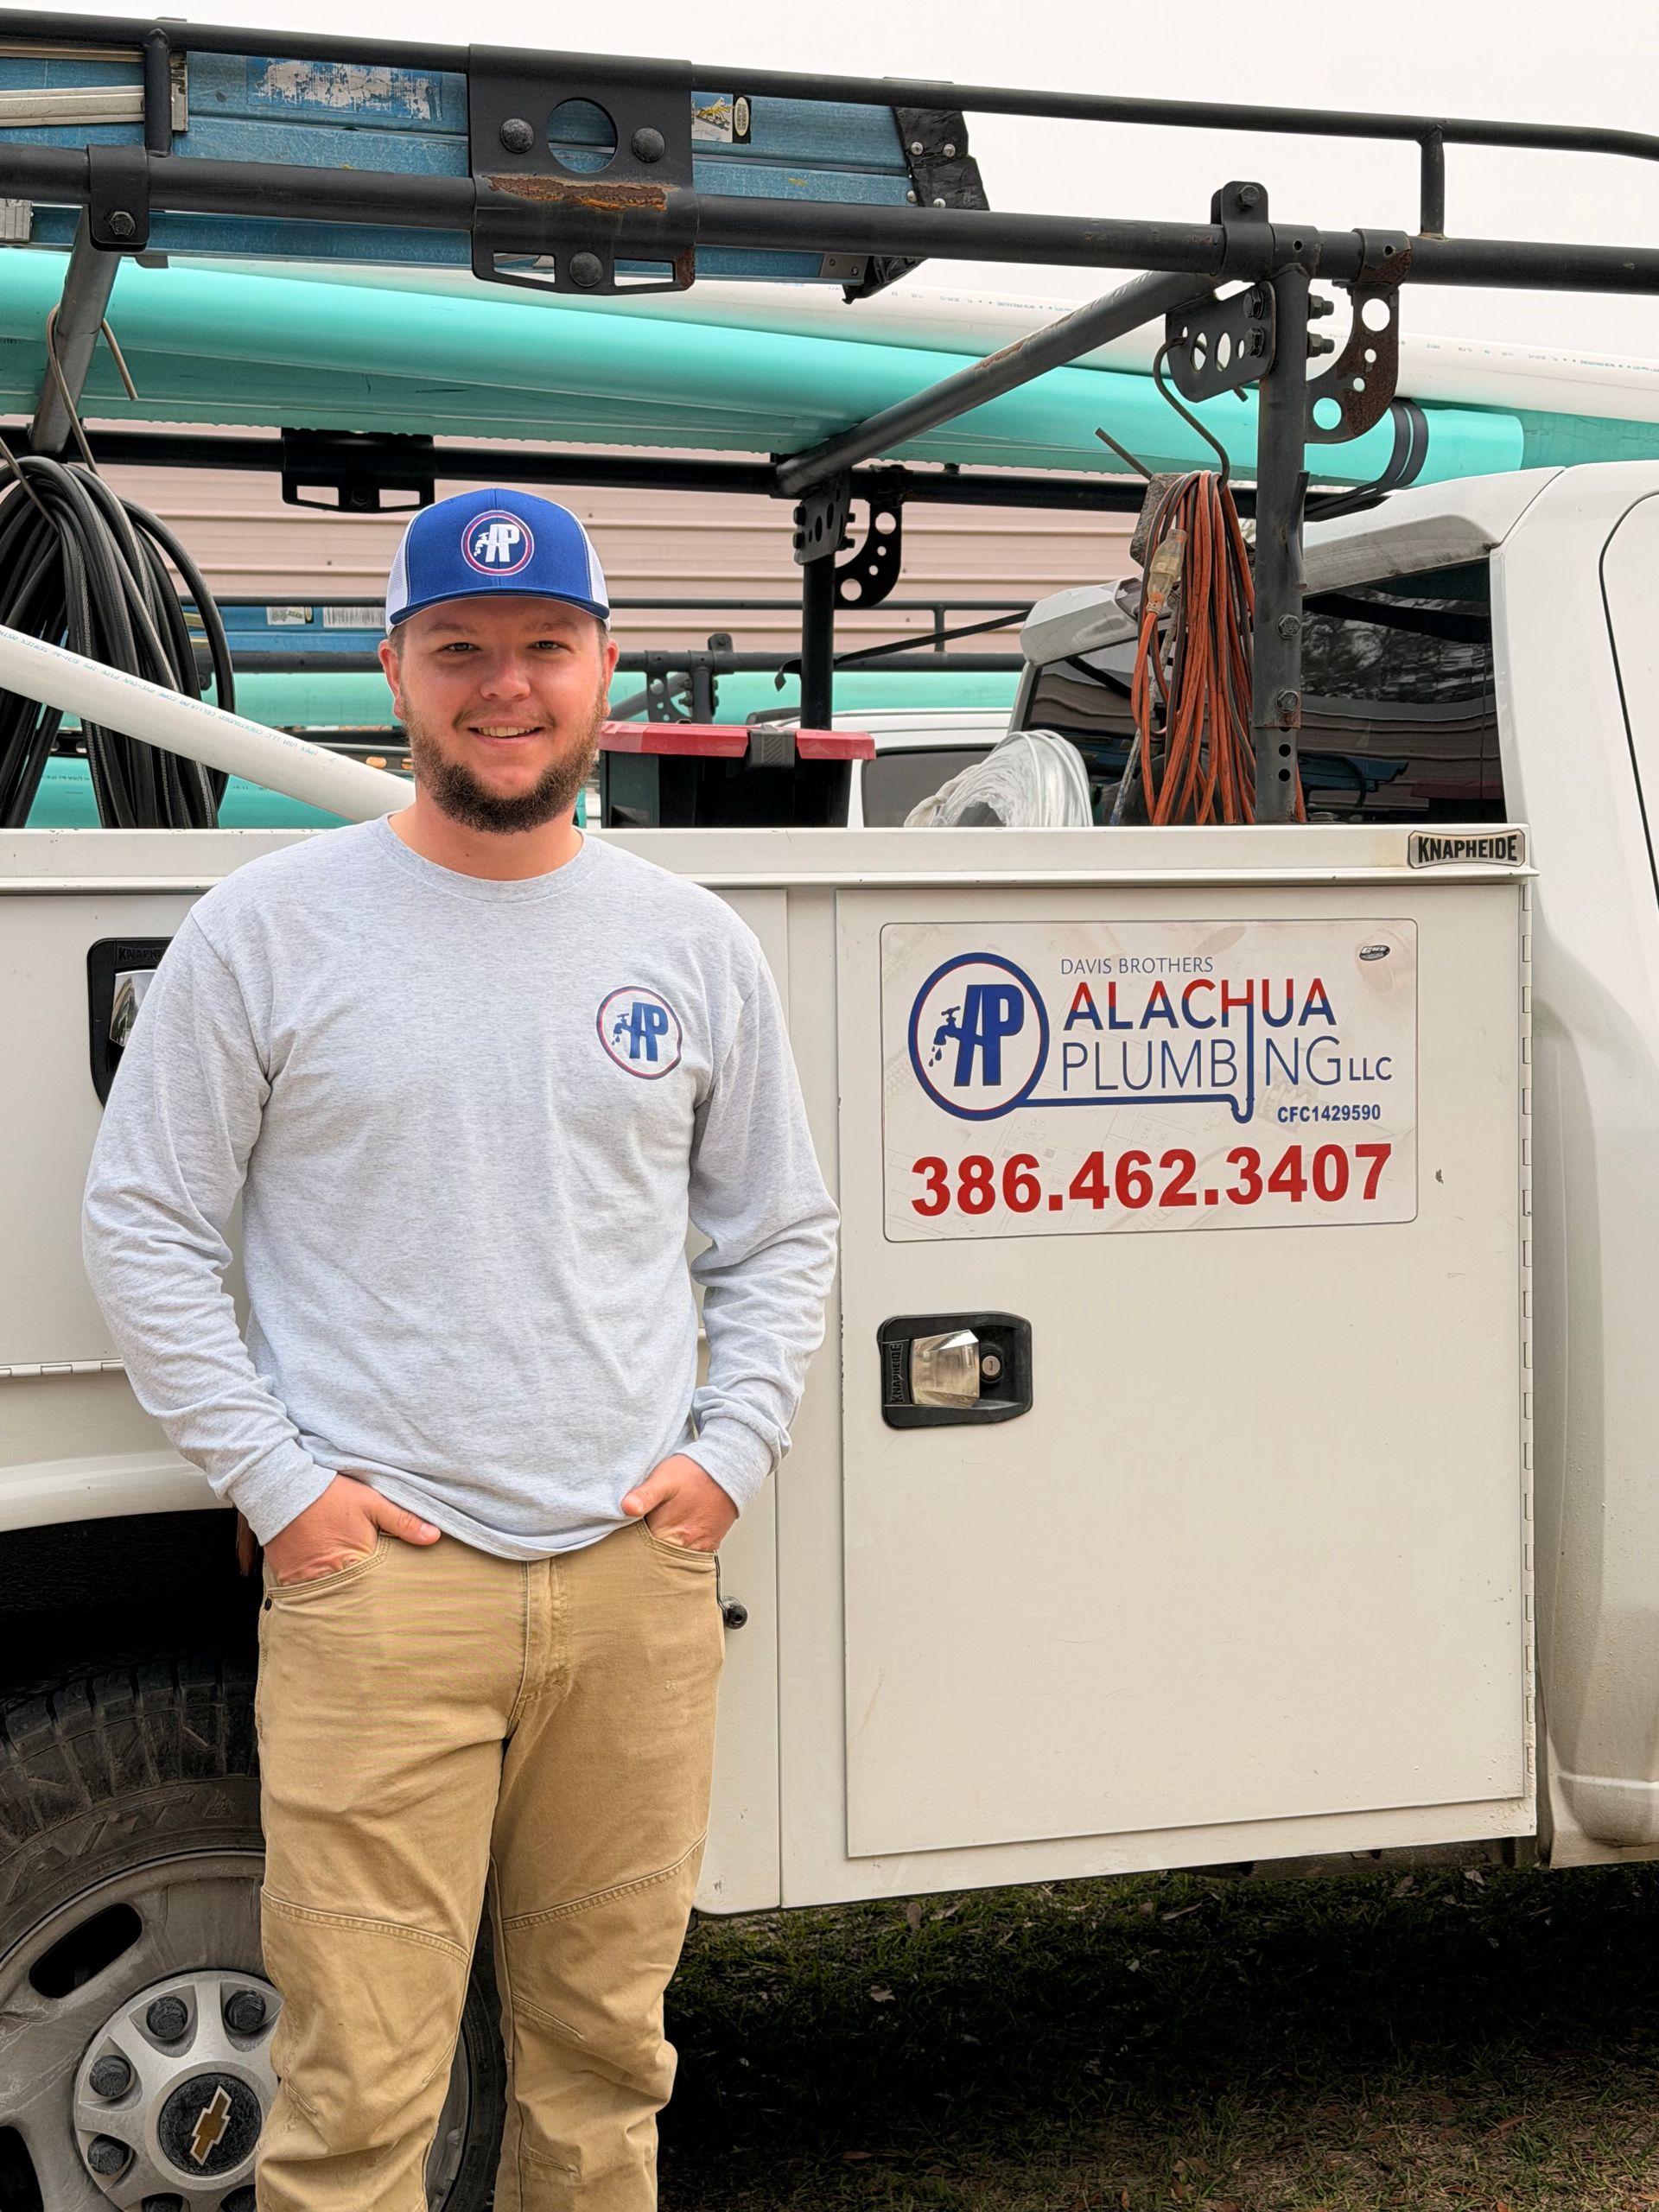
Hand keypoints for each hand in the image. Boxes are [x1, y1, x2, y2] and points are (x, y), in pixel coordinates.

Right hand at [264, 1472, 440, 1586]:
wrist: (281, 1488)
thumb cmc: (330, 1495)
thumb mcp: (372, 1502)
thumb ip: (403, 1521)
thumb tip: (434, 1537)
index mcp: (354, 1563)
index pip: (376, 1590)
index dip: (386, 1591)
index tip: (394, 1595)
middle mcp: (328, 1578)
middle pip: (352, 1600)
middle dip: (363, 1602)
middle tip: (375, 1610)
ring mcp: (304, 1582)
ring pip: (328, 1600)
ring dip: (338, 1598)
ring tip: (350, 1601)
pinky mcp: (286, 1580)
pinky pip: (303, 1596)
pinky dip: (314, 1593)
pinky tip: (324, 1589)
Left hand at [621, 1454, 737, 1554]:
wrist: (729, 1469)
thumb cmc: (696, 1473)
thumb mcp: (664, 1478)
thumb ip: (645, 1495)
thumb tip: (626, 1507)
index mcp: (670, 1535)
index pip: (642, 1557)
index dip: (628, 1553)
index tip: (620, 1547)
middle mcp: (686, 1547)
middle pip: (658, 1564)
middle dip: (644, 1559)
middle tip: (631, 1549)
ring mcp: (700, 1548)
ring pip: (674, 1562)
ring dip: (662, 1556)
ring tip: (652, 1543)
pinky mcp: (710, 1544)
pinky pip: (690, 1556)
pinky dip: (679, 1552)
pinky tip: (672, 1539)